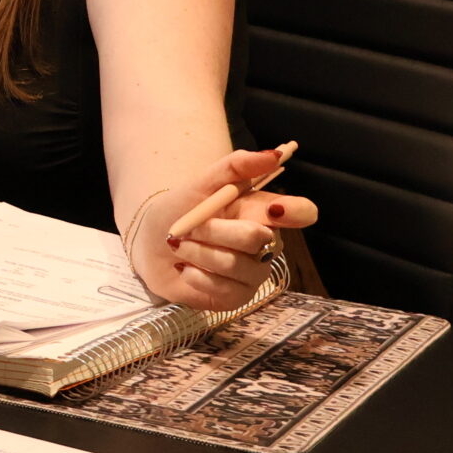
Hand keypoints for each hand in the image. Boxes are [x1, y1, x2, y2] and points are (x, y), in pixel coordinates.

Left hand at [131, 148, 316, 312]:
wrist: (150, 242)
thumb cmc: (180, 210)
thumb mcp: (202, 181)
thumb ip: (237, 165)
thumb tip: (276, 154)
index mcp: (262, 211)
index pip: (301, 212)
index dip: (295, 211)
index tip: (275, 209)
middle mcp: (265, 243)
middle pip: (257, 237)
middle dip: (214, 230)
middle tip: (189, 226)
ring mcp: (254, 273)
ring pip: (235, 264)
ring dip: (199, 251)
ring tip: (182, 245)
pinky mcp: (237, 297)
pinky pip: (223, 289)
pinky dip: (196, 275)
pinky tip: (186, 268)